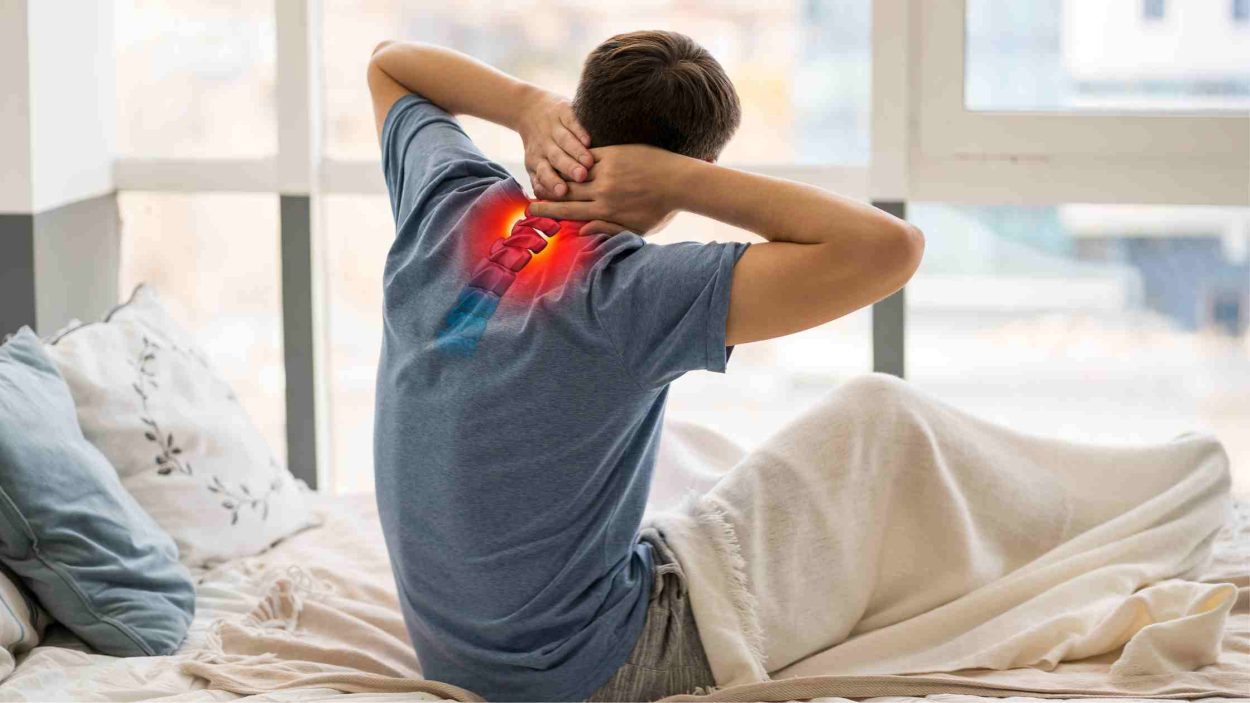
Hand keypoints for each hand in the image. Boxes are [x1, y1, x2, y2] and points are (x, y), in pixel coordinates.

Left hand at [516, 91, 593, 199]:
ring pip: (565, 141)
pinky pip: (572, 122)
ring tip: (588, 162)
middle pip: (556, 158)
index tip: (562, 192)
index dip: (552, 182)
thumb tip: (546, 205)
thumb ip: (542, 184)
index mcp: (536, 161)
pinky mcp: (563, 113)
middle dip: (567, 167)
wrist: (530, 110)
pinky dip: (579, 130)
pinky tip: (588, 140)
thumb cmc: (541, 149)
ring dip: (576, 151)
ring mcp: (553, 129)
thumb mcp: (535, 166)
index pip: (544, 173)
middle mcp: (544, 146)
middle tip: (580, 177)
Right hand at [527, 145, 686, 235]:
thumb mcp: (636, 229)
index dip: (548, 210)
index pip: (569, 210)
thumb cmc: (662, 210)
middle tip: (528, 193)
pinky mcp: (615, 153)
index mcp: (606, 210)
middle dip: (546, 193)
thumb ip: (609, 230)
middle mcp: (602, 191)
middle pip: (566, 191)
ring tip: (542, 175)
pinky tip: (565, 156)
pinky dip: (576, 157)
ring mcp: (607, 170)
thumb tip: (581, 230)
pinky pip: (588, 154)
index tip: (531, 210)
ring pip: (574, 172)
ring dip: (557, 174)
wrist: (682, 182)